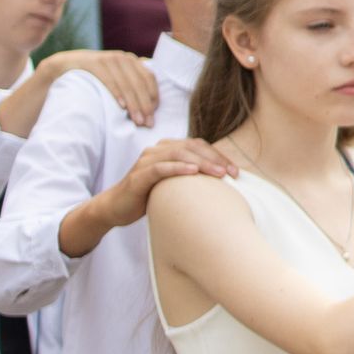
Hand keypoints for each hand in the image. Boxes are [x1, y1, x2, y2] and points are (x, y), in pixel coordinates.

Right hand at [42, 48, 158, 126]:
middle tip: (147, 124)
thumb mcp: (116, 79)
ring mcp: (108, 58)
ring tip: (137, 120)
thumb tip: (151, 111)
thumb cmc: (94, 79)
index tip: (154, 116)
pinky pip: (109, 79)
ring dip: (133, 103)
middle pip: (140, 83)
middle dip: (145, 105)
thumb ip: (131, 86)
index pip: (149, 79)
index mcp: (132, 61)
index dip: (154, 97)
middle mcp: (122, 57)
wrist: (63, 67)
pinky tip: (121, 107)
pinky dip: (117, 93)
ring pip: (126, 83)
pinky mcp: (93, 62)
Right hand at [99, 138, 236, 229]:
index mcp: (167, 150)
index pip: (198, 146)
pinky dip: (177, 168)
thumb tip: (223, 184)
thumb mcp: (174, 185)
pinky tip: (193, 172)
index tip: (236, 172)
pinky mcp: (138, 175)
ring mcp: (146, 161)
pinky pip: (160, 168)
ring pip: (178, 154)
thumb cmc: (149, 197)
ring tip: (219, 174)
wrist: (116, 208)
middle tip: (232, 174)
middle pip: (191, 147)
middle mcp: (157, 151)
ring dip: (201, 163)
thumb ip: (191, 179)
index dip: (218, 156)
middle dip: (215, 159)